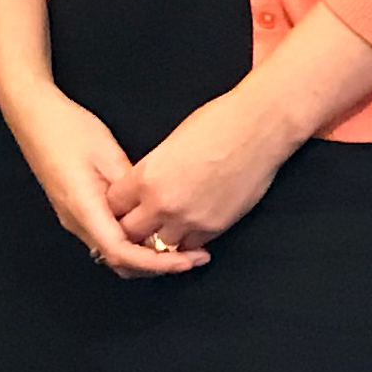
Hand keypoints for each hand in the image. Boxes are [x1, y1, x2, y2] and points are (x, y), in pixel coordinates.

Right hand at [0, 77, 200, 278]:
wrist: (34, 116)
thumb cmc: (68, 129)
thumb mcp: (108, 153)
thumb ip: (132, 187)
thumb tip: (154, 210)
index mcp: (84, 209)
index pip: (122, 253)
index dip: (156, 263)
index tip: (185, 260)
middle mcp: (76, 222)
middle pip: (118, 261)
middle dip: (154, 266)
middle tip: (190, 256)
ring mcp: (73, 219)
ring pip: (112, 252)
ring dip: (143, 255)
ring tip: (176, 244)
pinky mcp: (76, 211)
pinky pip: (106, 237)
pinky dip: (131, 242)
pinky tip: (151, 227)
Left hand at [113, 82, 296, 254]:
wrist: (258, 128)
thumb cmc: (218, 123)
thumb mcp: (170, 142)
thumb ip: (152, 171)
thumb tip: (145, 186)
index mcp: (147, 177)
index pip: (114, 205)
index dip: (117, 205)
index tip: (122, 205)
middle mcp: (164, 203)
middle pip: (130, 233)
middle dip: (132, 229)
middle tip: (138, 223)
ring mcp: (190, 219)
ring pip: (159, 248)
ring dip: (159, 239)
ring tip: (163, 228)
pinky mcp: (215, 227)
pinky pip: (190, 246)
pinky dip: (187, 241)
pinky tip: (189, 229)